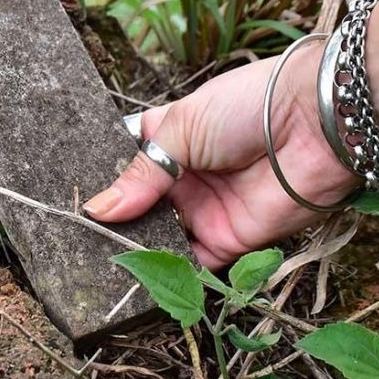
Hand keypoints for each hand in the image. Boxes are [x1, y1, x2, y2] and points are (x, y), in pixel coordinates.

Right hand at [84, 42, 359, 268]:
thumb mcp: (179, 129)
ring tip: (89, 258)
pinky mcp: (228, 241)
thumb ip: (139, 175)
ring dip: (133, 247)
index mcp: (170, 138)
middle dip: (112, 220)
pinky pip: (190, 263)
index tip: (64, 194)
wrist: (314, 124)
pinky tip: (132, 274)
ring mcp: (205, 210)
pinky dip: (166, 271)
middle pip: (138, 206)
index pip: (127, 163)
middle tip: (69, 234)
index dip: (101, 178)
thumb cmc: (247, 105)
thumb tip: (97, 210)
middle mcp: (185, 177)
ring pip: (159, 238)